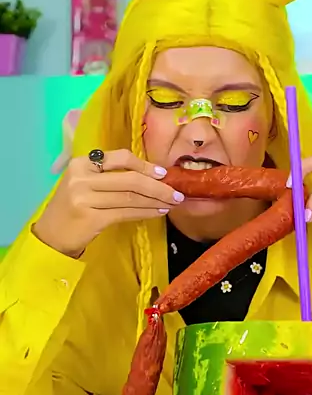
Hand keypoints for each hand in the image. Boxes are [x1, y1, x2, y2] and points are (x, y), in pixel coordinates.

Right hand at [34, 149, 183, 257]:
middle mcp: (82, 178)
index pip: (120, 158)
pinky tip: (157, 213)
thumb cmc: (72, 208)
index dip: (145, 165)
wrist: (51, 236)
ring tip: (171, 204)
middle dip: (158, 186)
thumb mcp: (83, 184)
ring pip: (130, 197)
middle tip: (176, 193)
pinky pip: (126, 213)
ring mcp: (85, 198)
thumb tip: (148, 175)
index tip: (163, 173)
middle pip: (129, 179)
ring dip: (155, 201)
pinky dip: (145, 213)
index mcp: (81, 163)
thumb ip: (107, 175)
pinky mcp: (91, 218)